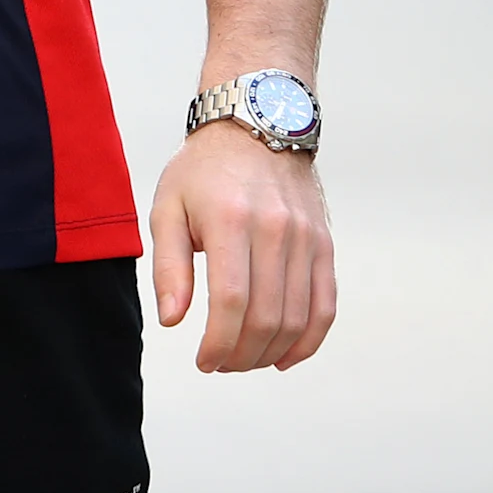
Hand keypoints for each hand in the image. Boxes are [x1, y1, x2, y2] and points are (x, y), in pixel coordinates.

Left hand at [150, 119, 334, 370]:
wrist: (257, 127)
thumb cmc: (202, 171)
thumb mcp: (167, 207)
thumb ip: (169, 266)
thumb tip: (173, 321)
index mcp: (230, 220)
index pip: (232, 301)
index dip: (218, 342)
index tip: (203, 362)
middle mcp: (276, 231)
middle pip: (267, 317)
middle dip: (242, 355)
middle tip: (219, 365)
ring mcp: (306, 240)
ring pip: (298, 318)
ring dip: (271, 353)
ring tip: (243, 361)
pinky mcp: (324, 246)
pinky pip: (325, 306)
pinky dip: (308, 341)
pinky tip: (283, 357)